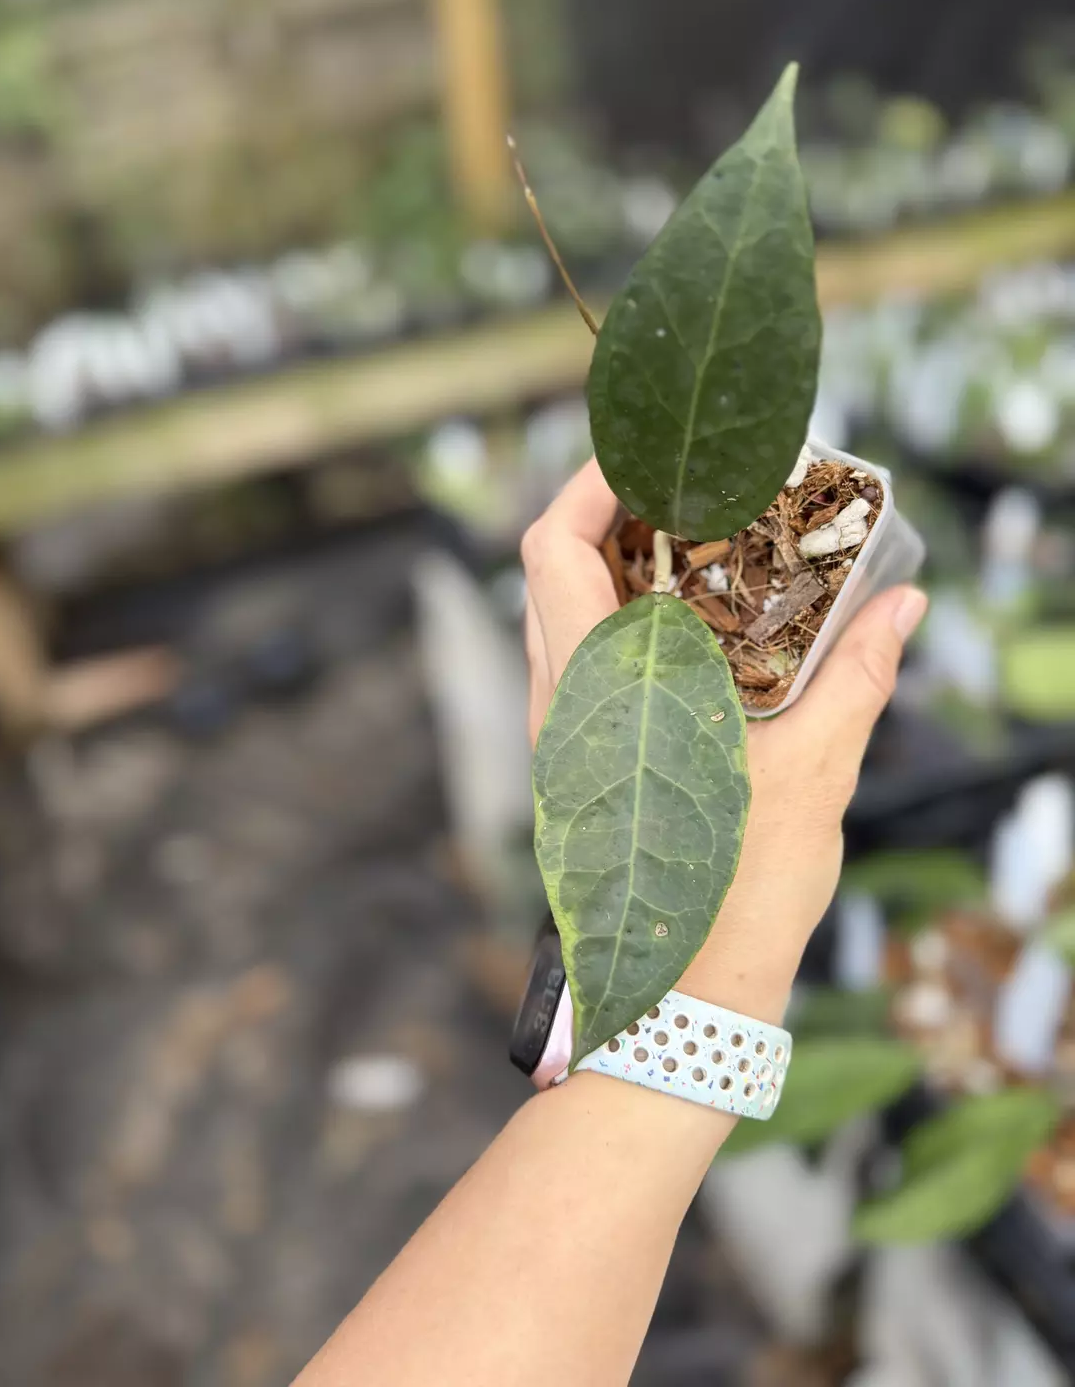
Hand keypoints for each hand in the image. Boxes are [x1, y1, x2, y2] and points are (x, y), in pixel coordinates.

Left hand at [522, 458, 927, 1013]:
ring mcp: (564, 739)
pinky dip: (621, 622)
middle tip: (687, 487)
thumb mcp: (809, 777)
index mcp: (601, 692)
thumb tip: (904, 603)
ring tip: (695, 543)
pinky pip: (581, 665)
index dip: (588, 483)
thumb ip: (854, 678)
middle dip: (610, 512)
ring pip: (561, 618)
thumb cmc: (735, 901)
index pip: (554, 552)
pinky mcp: (579, 767)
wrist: (678, 1008)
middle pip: (552, 571)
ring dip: (614, 566)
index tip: (647, 449)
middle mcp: (563, 708)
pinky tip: (690, 629)